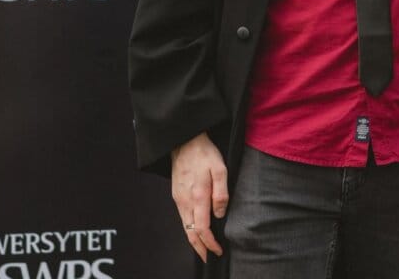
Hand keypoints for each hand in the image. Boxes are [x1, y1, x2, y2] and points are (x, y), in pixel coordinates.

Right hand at [171, 132, 228, 261]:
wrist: (184, 141)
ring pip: (185, 226)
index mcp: (198, 196)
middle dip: (200, 248)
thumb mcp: (220, 169)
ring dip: (193, 240)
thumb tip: (220, 214)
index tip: (218, 250)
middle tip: (209, 257)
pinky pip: (182, 217)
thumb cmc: (205, 153)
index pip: (202, 228)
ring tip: (203, 248)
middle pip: (190, 232)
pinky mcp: (176, 195)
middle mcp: (185, 201)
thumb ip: (221, 193)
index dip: (210, 243)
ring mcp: (179, 198)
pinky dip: (188, 228)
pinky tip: (195, 230)